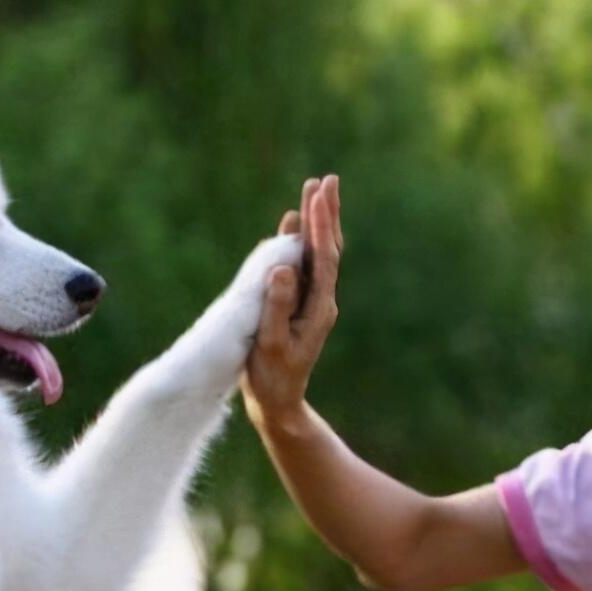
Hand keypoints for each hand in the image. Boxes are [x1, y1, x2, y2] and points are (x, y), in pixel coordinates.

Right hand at [241, 175, 342, 431]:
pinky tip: (290, 227)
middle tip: (325, 180)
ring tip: (312, 192)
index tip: (316, 196)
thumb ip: (276, 305)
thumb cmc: (272, 377)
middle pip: (326, 249)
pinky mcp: (296, 305)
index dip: (320, 225)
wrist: (277, 402)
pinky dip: (297, 242)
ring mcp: (309, 302)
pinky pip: (300, 267)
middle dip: (324, 214)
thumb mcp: (270, 343)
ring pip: (315, 254)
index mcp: (319, 308)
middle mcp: (320, 300)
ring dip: (314, 223)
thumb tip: (283, 267)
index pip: (324, 258)